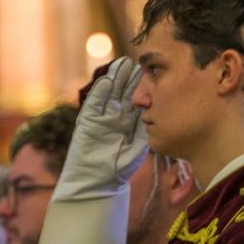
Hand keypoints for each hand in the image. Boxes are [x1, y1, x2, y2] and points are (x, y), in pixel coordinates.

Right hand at [54, 57, 147, 201]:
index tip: (153, 75)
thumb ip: (145, 129)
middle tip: (137, 63)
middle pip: (124, 92)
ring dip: (115, 78)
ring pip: (109, 93)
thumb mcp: (139, 147)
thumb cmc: (120, 168)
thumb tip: (155, 113)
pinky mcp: (88, 120)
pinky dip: (100, 92)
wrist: (97, 181)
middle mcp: (115, 116)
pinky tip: (107, 80)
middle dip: (130, 78)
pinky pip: (95, 103)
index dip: (144, 87)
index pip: (137, 99)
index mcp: (129, 121)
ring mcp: (101, 116)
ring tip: (123, 64)